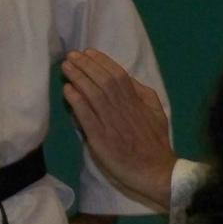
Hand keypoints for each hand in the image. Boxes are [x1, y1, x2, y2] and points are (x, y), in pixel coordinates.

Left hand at [61, 48, 175, 208]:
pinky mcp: (101, 139)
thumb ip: (142, 93)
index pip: (118, 74)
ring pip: (93, 94)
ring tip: (66, 67)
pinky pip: (87, 116)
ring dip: (78, 78)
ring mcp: (112, 123)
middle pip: (103, 80)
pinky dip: (77, 101)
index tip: (88, 52)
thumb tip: (126, 77)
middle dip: (86, 65)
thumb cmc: (155, 142)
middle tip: (71, 55)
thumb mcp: (156, 112)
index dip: (101, 61)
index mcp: (137, 100)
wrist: (155, 171)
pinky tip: (68, 90)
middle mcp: (124, 108)